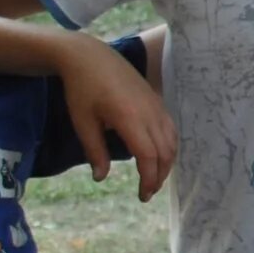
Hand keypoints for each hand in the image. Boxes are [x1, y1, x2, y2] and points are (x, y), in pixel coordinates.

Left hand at [52, 36, 176, 200]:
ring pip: (172, 141)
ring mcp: (156, 106)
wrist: (91, 57)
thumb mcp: (83, 122)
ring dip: (167, 163)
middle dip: (159, 176)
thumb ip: (95, 151)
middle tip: (147, 192)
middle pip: (165, 152)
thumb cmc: (82, 89)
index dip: (148, 179)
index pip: (149, 157)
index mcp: (130, 119)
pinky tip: (158, 155)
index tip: (142, 195)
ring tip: (154, 177)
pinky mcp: (157, 101)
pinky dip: (169, 147)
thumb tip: (101, 178)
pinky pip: (171, 129)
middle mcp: (149, 113)